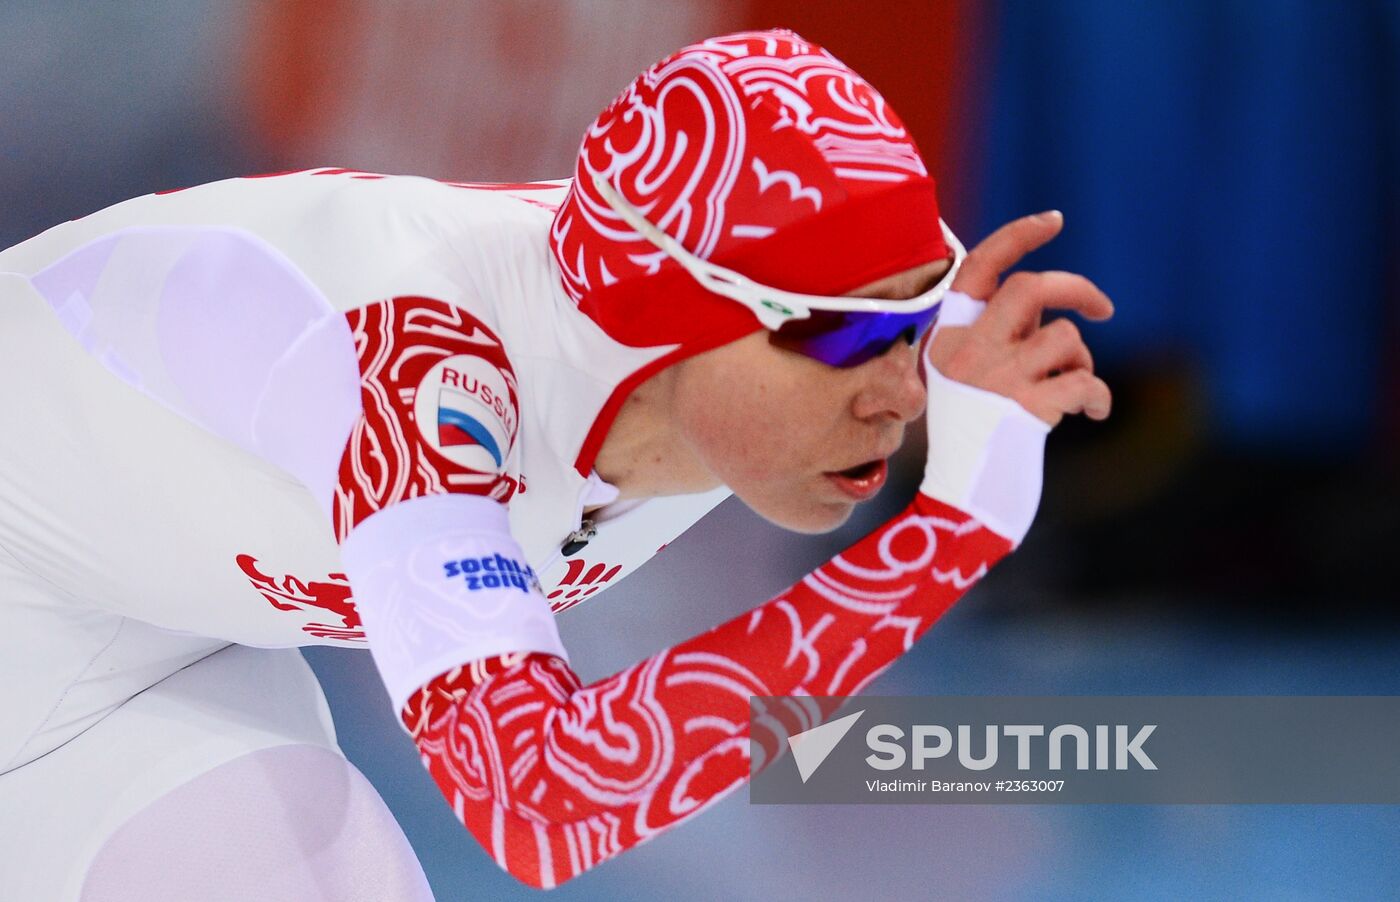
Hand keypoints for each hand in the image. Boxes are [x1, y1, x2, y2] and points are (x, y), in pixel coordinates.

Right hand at [926, 211, 1113, 426]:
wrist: (960, 502)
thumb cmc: (974, 440)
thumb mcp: (971, 378)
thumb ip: (1002, 336)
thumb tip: (1051, 301)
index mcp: (947, 339)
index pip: (979, 269)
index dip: (1018, 236)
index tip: (1055, 220)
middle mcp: (966, 352)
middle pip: (1030, 287)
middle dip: (1078, 290)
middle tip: (1103, 311)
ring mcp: (995, 380)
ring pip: (1065, 336)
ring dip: (1082, 361)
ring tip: (1073, 390)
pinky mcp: (1025, 410)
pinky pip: (1084, 381)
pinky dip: (1098, 396)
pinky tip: (1093, 412)